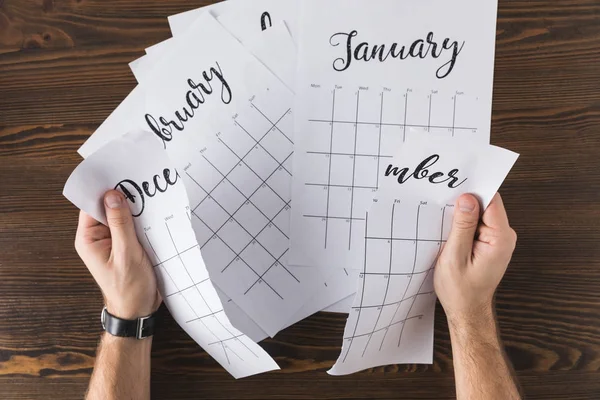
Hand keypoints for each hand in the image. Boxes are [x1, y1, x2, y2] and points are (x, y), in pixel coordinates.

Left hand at [75, 190, 160, 318]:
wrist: (139, 310)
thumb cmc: (129, 287)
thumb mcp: (127, 253)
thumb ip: (120, 224)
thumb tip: (113, 195)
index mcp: (89, 239)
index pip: (92, 206)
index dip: (104, 190)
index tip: (119, 175)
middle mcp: (98, 238)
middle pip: (107, 208)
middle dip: (123, 197)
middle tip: (141, 183)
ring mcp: (113, 240)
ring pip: (122, 215)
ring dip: (135, 208)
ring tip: (150, 197)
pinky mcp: (126, 244)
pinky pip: (132, 225)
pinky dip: (142, 219)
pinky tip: (154, 213)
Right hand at [434, 193, 516, 324]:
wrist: (466, 311)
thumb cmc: (460, 290)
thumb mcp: (455, 256)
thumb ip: (463, 226)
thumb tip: (467, 199)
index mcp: (500, 239)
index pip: (491, 201)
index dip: (473, 193)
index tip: (456, 190)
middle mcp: (504, 237)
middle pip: (485, 205)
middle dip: (465, 206)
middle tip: (445, 216)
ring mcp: (498, 240)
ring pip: (479, 214)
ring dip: (462, 218)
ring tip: (447, 233)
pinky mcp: (490, 243)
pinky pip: (477, 225)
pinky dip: (463, 226)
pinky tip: (452, 238)